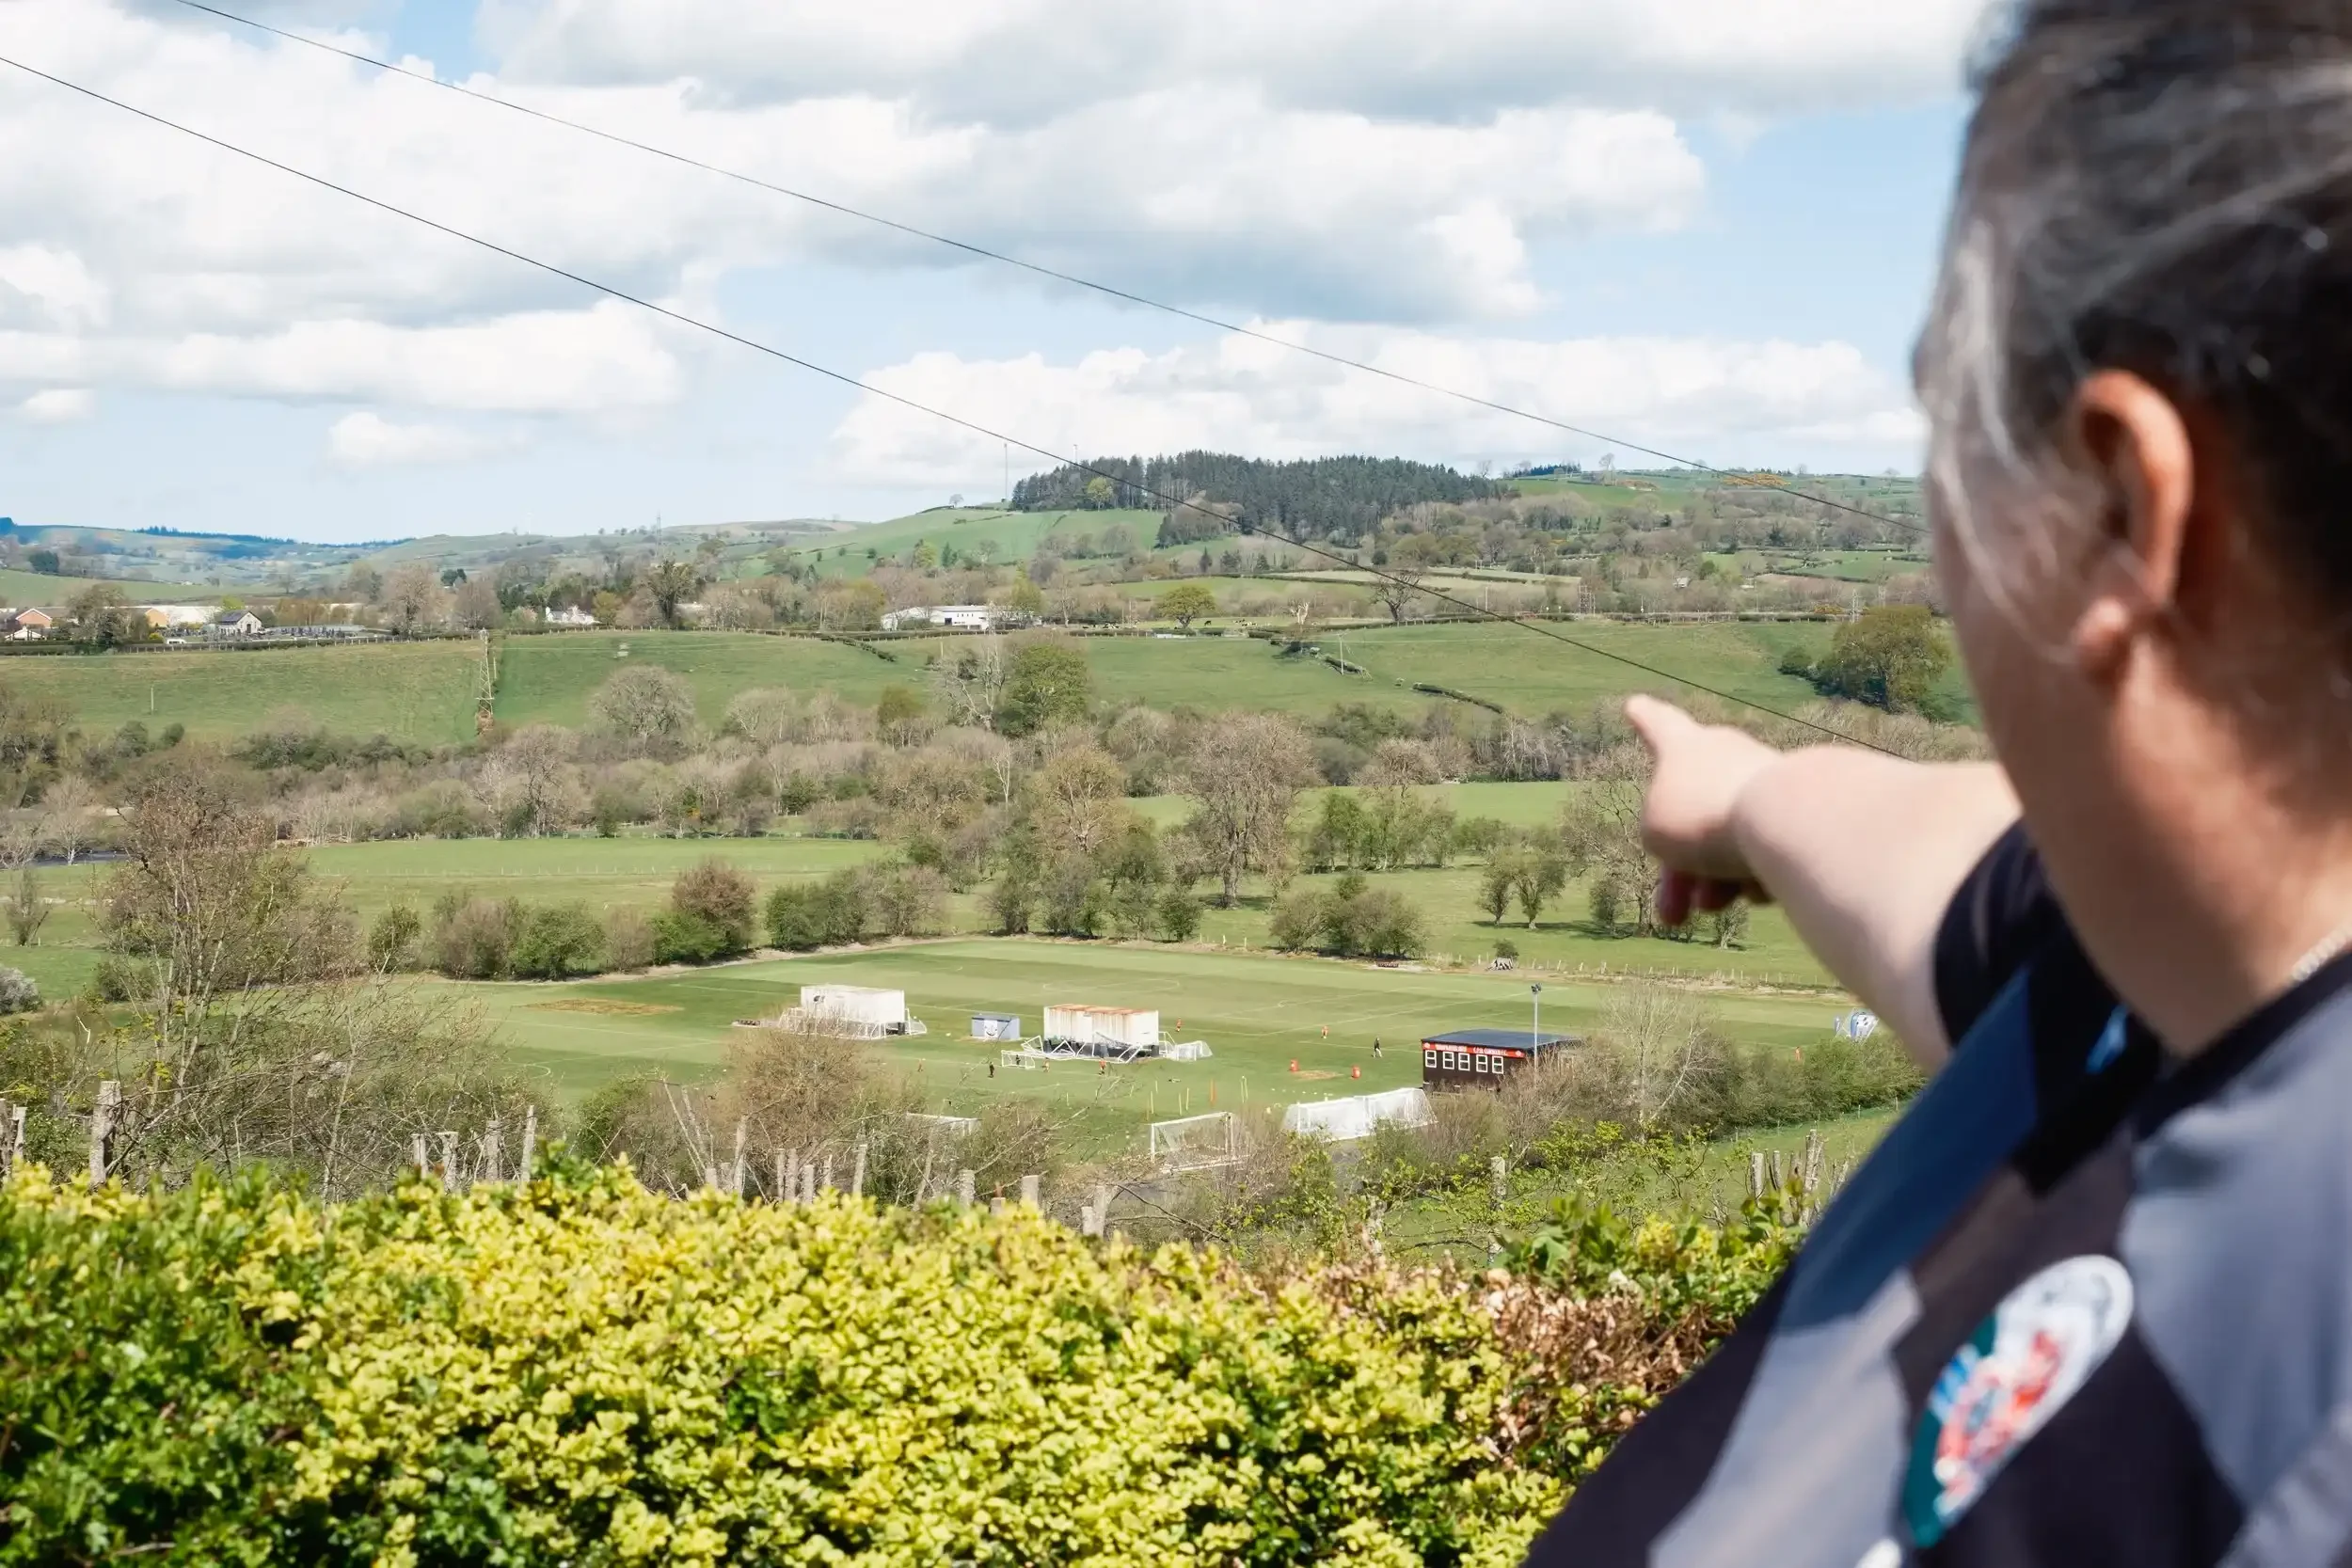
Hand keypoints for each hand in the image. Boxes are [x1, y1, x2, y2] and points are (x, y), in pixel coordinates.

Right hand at [1625, 695, 1782, 926]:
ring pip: (1727, 843)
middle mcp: (1728, 758)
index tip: (1635, 704)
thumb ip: (1668, 833)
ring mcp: (1765, 787)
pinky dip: (1752, 875)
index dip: (1644, 719)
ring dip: (1711, 881)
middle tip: (1669, 915)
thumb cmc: (1705, 816)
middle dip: (1677, 870)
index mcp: (1685, 747)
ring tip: (1709, 906)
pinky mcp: (1798, 817)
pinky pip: (1763, 854)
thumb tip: (1709, 853)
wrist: (1786, 823)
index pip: (1660, 726)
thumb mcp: (1655, 827)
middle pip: (1690, 814)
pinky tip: (1759, 889)